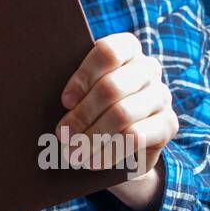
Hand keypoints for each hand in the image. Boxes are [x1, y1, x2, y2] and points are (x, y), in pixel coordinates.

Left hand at [56, 32, 177, 210]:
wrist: (121, 148)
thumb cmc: (92, 112)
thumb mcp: (82, 96)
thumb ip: (72, 91)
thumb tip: (41, 96)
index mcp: (126, 49)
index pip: (107, 53)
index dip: (83, 77)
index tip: (64, 102)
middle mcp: (148, 67)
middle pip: (112, 87)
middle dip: (82, 115)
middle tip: (62, 136)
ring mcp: (161, 95)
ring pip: (122, 114)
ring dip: (93, 138)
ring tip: (73, 154)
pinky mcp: (168, 124)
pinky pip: (137, 136)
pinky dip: (109, 152)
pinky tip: (93, 161)